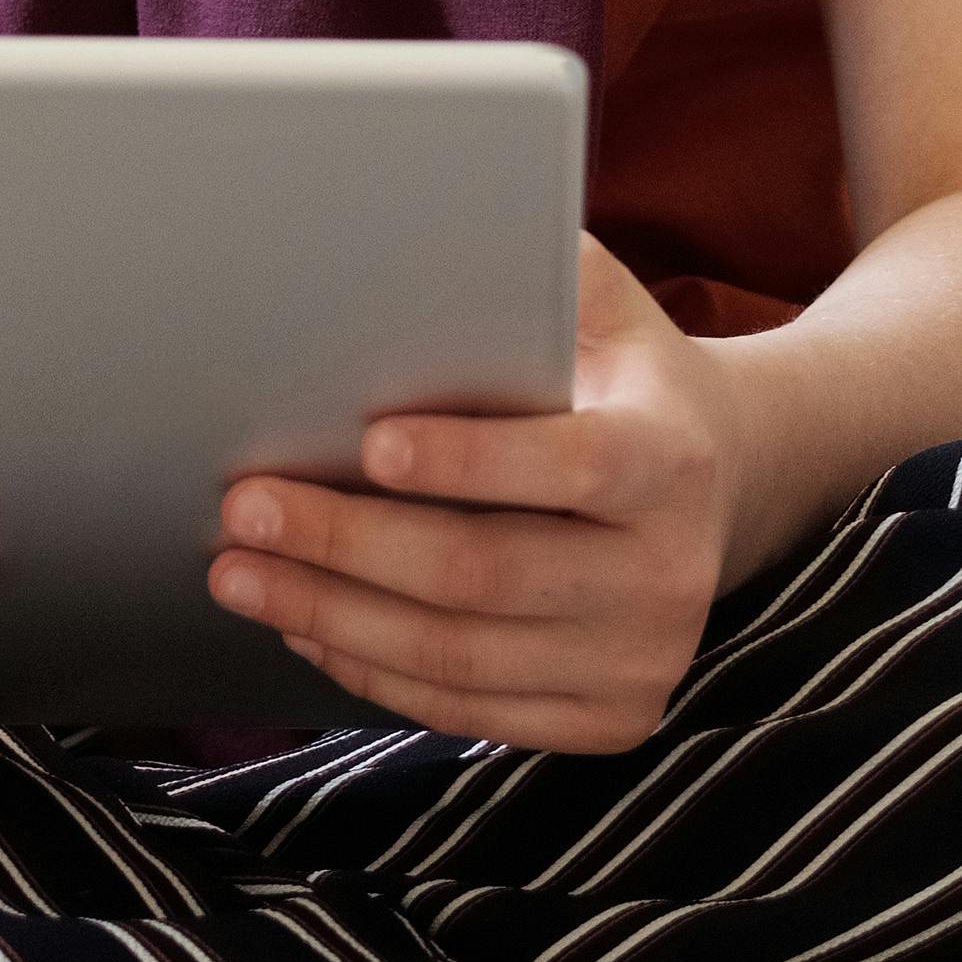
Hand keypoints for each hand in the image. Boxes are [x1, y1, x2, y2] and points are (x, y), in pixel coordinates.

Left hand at [207, 235, 742, 752]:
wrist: (720, 481)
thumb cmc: (619, 373)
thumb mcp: (599, 302)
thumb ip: (524, 269)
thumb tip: (392, 241)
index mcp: (672, 460)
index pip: (566, 467)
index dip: (463, 460)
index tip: (365, 441)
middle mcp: (670, 575)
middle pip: (482, 574)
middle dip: (345, 541)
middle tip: (244, 507)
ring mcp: (643, 660)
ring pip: (458, 658)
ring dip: (330, 615)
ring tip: (240, 572)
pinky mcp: (610, 720)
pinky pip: (468, 711)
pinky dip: (373, 670)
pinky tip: (307, 625)